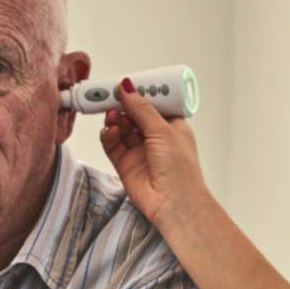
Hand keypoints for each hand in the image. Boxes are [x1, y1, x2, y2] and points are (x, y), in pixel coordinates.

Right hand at [99, 77, 213, 228]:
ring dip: (115, 119)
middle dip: (122, 104)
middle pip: (133, 113)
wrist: (174, 204)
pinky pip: (112, 143)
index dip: (139, 93)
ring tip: (113, 116)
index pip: (152, 102)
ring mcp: (139, 149)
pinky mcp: (124, 162)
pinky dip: (108, 135)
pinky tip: (110, 131)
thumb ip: (142, 108)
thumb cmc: (180, 170)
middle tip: (110, 95)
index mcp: (171, 125)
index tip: (126, 84)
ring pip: (121, 127)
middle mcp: (155, 136)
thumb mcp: (163, 131)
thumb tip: (127, 87)